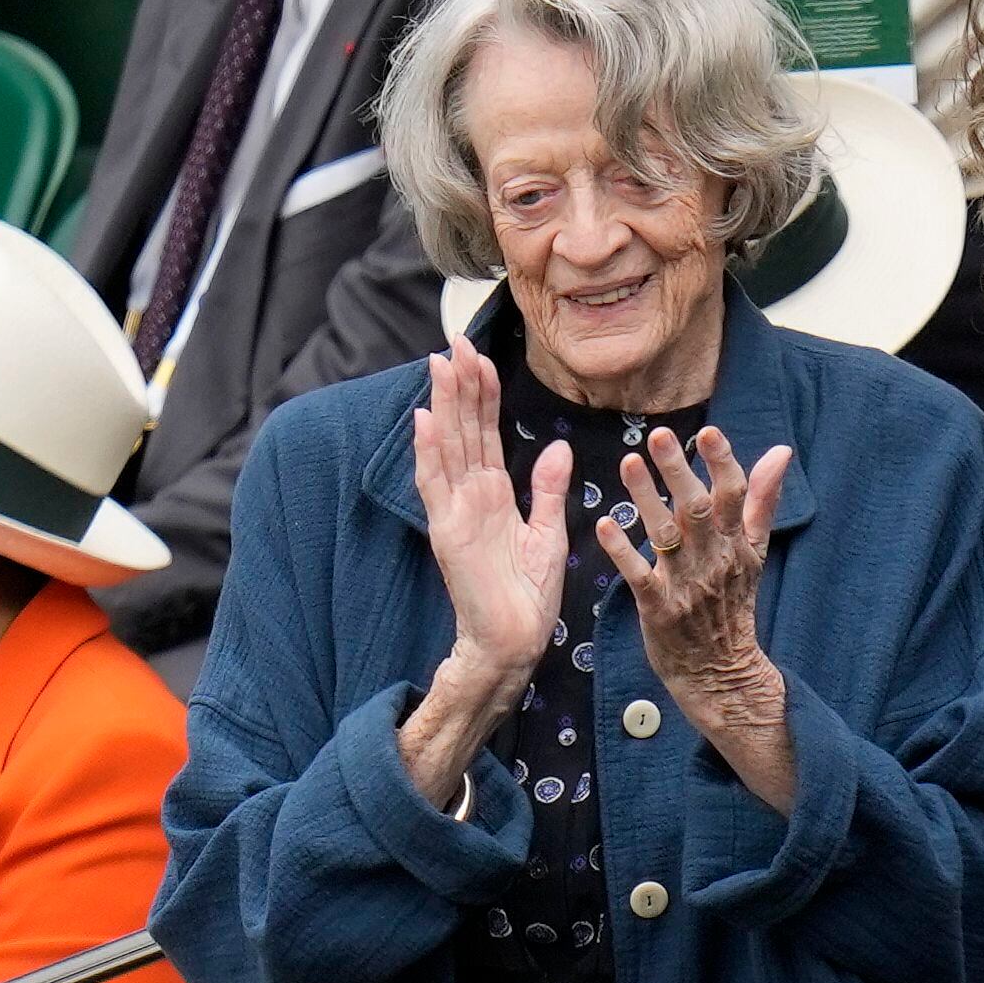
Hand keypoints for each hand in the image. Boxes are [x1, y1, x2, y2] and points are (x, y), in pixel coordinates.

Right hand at [415, 338, 569, 697]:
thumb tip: (559, 448)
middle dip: (460, 386)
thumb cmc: (529, 596)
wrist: (515, 640)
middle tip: (454, 342)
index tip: (480, 356)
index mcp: (495, 494)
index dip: (483, 394)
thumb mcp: (549, 533)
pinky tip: (424, 420)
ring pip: (446, 447)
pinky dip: (428, 453)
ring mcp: (455, 512)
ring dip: (443, 406)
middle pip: (463, 430)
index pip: (486, 432)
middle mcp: (470, 496)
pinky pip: (435, 485)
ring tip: (440, 365)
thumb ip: (549, 489)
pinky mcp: (448, 533)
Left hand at [601, 426, 795, 804]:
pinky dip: (622, 550)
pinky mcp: (659, 608)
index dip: (723, 463)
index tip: (710, 432)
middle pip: (698, 509)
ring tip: (628, 462)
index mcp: (737, 544)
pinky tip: (604, 524)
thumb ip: (762, 500)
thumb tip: (780, 451)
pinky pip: (638, 575)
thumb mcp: (755, 552)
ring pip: (666, 535)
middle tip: (659, 434)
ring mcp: (686, 585)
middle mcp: (713, 560)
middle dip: (679, 471)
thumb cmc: (732, 605)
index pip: (735, 496)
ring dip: (645, 498)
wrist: (721, 672)